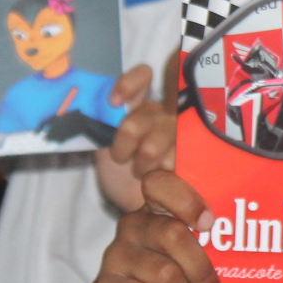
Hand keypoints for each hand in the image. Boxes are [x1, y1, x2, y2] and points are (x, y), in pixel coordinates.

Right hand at [92, 169, 220, 282]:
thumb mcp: (210, 268)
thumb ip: (217, 247)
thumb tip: (251, 239)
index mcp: (160, 211)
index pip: (160, 183)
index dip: (185, 199)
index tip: (209, 223)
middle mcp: (135, 227)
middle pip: (170, 233)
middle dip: (201, 269)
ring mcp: (115, 256)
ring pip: (162, 272)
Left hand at [94, 65, 173, 211]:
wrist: (140, 206)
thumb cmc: (121, 175)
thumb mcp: (103, 147)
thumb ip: (100, 125)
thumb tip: (89, 108)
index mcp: (143, 105)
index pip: (143, 76)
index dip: (128, 84)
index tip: (112, 103)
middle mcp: (166, 113)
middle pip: (142, 116)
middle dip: (125, 140)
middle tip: (120, 156)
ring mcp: (183, 134)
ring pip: (153, 146)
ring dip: (140, 166)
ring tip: (141, 172)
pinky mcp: (193, 158)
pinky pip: (171, 165)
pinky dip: (158, 177)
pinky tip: (160, 179)